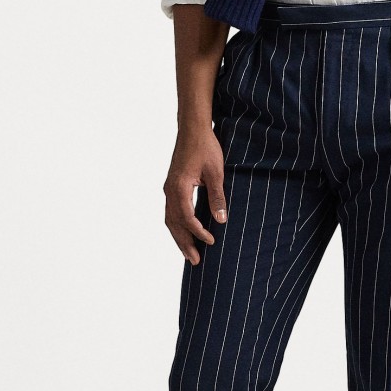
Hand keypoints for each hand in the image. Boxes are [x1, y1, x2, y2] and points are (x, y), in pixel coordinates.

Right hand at [164, 124, 227, 264]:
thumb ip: (218, 197)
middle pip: (174, 224)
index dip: (198, 232)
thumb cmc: (205, 147)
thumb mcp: (216, 173)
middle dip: (184, 243)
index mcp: (179, 187)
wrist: (192, 129)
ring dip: (179, 237)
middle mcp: (170, 190)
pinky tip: (185, 233)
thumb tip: (221, 220)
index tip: (211, 241)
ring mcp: (169, 189)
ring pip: (170, 220)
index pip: (187, 218)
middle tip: (195, 261)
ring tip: (190, 253)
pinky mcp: (172, 187)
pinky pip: (172, 212)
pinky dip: (178, 226)